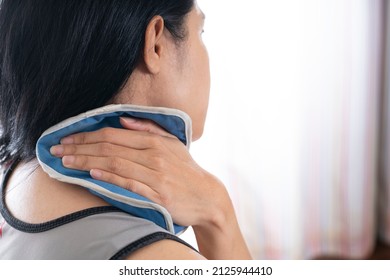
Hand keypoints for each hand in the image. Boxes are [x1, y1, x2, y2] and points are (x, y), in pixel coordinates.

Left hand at [50, 117, 230, 227]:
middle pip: (109, 147)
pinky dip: (107, 177)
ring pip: (113, 164)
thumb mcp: (173, 143)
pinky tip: (90, 174)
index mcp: (155, 141)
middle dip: (79, 147)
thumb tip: (123, 120)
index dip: (86, 135)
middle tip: (56, 149)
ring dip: (86, 162)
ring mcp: (155, 176)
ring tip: (65, 162)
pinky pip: (127, 183)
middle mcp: (154, 155)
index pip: (113, 134)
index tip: (66, 138)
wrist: (207, 196)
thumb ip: (149, 129)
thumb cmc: (187, 170)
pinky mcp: (156, 195)